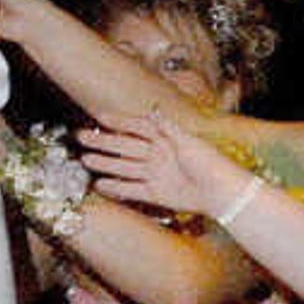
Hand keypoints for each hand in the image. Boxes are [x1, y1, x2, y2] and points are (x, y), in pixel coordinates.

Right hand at [78, 114, 249, 222]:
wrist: (221, 191)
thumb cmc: (209, 162)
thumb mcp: (188, 140)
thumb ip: (167, 127)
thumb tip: (152, 110)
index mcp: (165, 139)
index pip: (136, 127)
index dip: (118, 121)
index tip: (99, 116)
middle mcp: (157, 155)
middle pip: (125, 146)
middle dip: (103, 142)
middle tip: (82, 138)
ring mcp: (155, 174)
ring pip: (124, 167)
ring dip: (105, 164)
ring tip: (85, 160)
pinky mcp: (156, 194)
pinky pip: (131, 189)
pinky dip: (116, 188)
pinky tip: (100, 184)